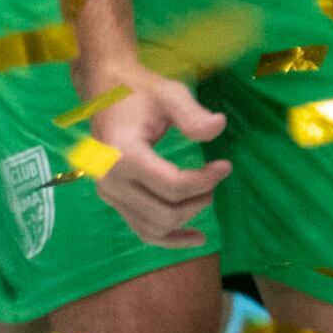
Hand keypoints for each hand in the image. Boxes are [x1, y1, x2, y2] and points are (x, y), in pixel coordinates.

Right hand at [82, 64, 226, 247]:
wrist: (106, 96)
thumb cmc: (140, 93)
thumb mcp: (170, 94)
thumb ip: (193, 114)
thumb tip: (218, 127)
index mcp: (123, 156)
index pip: (171, 185)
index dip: (204, 181)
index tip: (226, 166)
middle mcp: (111, 182)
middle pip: (162, 213)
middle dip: (197, 201)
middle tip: (216, 178)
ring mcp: (110, 195)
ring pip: (151, 227)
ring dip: (185, 220)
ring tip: (207, 198)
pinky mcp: (114, 200)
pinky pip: (141, 228)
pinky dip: (167, 238)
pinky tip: (195, 239)